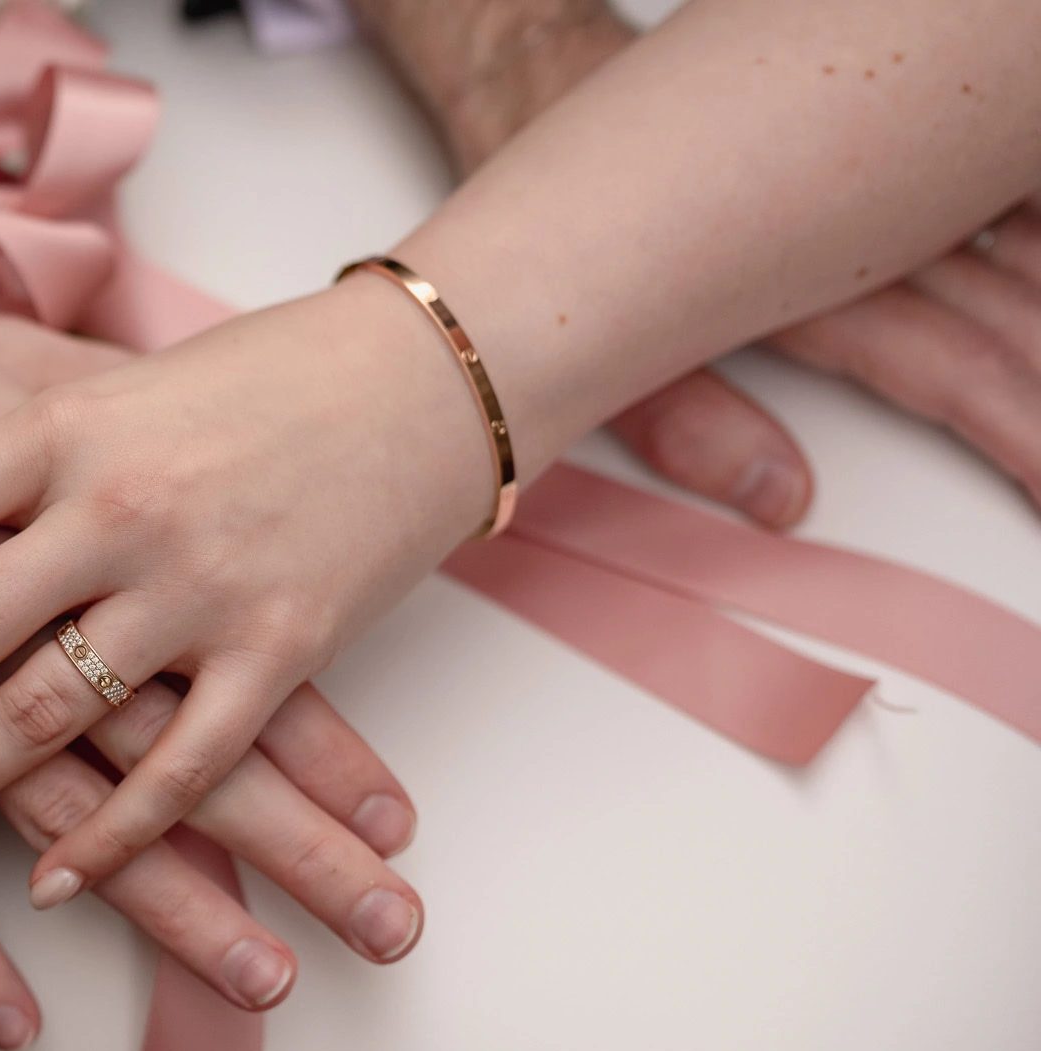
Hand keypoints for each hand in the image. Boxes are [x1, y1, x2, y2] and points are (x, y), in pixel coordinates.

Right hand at [0, 145, 425, 1034]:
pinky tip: (14, 1020)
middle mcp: (39, 622)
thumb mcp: (19, 375)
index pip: (227, 655)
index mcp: (94, 532)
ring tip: (264, 984)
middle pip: (190, 756)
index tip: (396, 813)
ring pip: (84, 826)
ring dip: (177, 914)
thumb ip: (116, 426)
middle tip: (389, 927)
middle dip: (298, 850)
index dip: (319, 743)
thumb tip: (185, 433)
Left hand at [0, 279, 488, 915]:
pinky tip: (47, 881)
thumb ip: (7, 428)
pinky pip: (180, 766)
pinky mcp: (282, 646)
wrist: (422, 370)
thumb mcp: (106, 379)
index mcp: (59, 427)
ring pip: (47, 713)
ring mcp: (198, 583)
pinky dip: (111, 836)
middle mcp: (114, 506)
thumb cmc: (253, 371)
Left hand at [400, 2, 1040, 522]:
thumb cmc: (555, 225)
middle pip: (997, 309)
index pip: (950, 371)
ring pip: (1002, 239)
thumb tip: (777, 497)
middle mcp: (848, 222)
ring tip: (1040, 361)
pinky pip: (974, 185)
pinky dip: (1015, 220)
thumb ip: (688, 422)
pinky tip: (1024, 238)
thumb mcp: (589, 348)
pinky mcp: (860, 140)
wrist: (534, 78)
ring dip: (1035, 292)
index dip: (1019, 430)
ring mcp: (862, 178)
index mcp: (799, 282)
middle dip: (1037, 376)